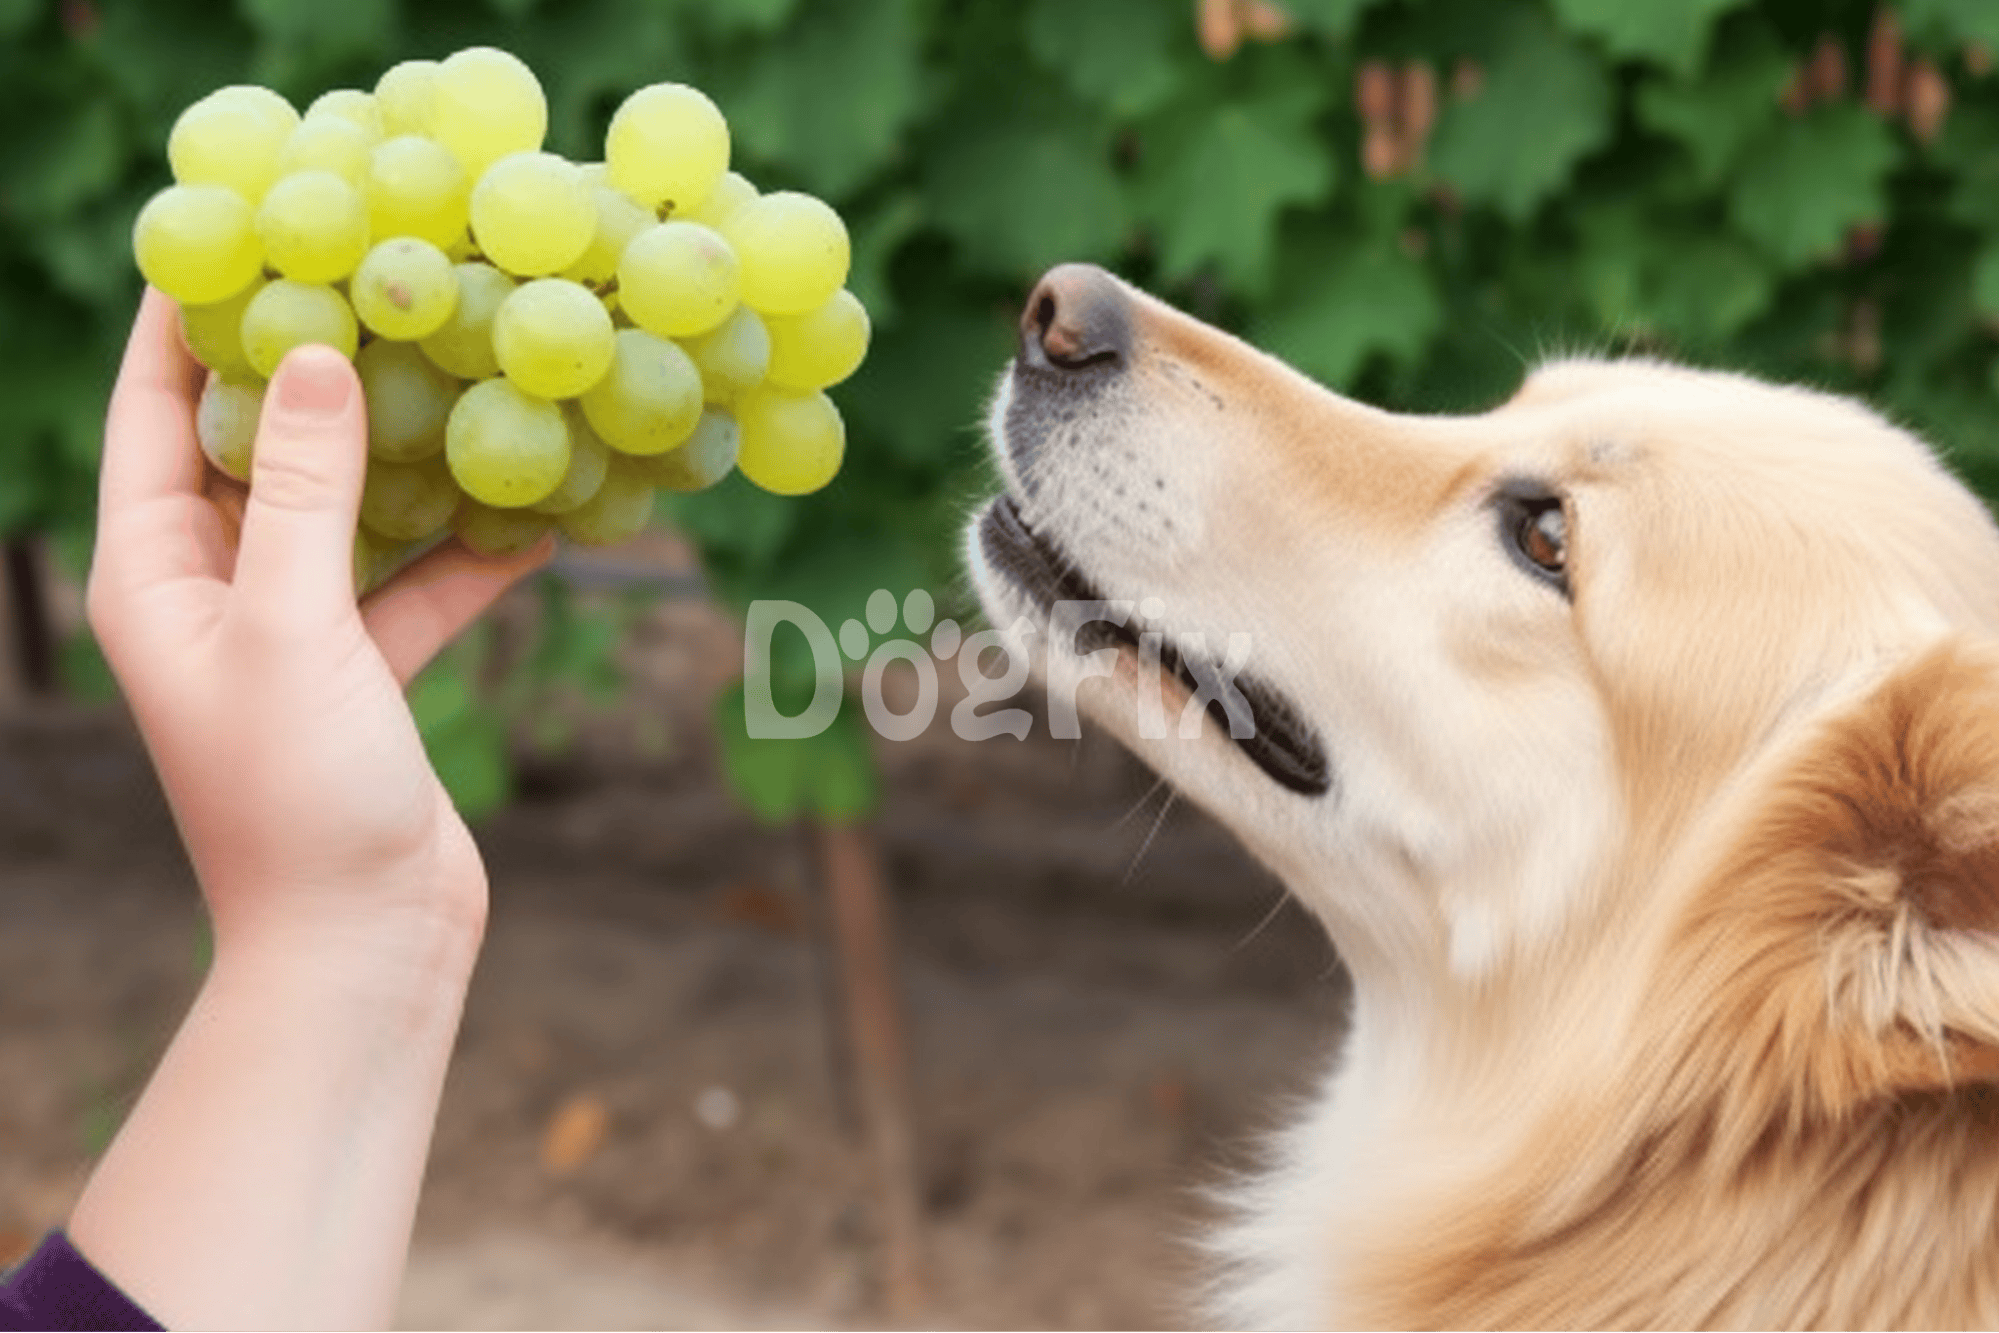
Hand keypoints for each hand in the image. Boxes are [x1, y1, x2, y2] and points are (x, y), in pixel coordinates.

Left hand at [88, 288, 551, 953]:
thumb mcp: (295, 627)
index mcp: (152, 574)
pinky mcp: (365, 672)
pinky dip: (463, 546)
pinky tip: (532, 505)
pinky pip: (412, 581)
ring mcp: (292, 632)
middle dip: (310, 368)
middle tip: (375, 283)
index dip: (190, 320)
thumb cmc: (298, 797)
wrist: (365, 943)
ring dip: (400, 452)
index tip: (245, 233)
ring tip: (461, 369)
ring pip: (343, 510)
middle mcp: (212, 591)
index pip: (156, 413)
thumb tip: (313, 356)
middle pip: (254, 448)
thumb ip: (305, 490)